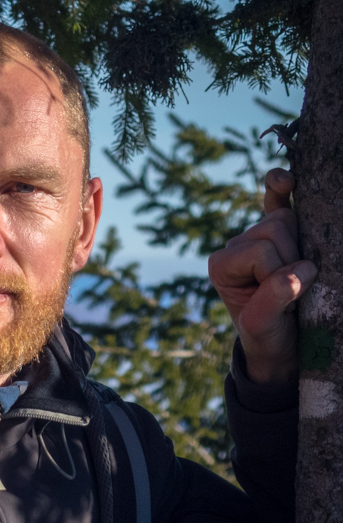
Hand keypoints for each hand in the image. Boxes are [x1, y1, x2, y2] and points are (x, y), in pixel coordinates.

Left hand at [208, 168, 316, 385]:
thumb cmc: (268, 335)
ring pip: (287, 218)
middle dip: (292, 259)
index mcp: (221, 264)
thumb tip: (298, 272)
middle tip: (290, 292)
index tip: (280, 303)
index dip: (279, 274)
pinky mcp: (279, 233)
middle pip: (275, 228)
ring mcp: (256, 236)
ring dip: (301, 247)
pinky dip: (280, 187)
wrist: (280, 343)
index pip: (260, 250)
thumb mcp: (264, 326)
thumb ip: (272, 300)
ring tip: (297, 278)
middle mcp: (236, 245)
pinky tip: (285, 179)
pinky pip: (277, 200)